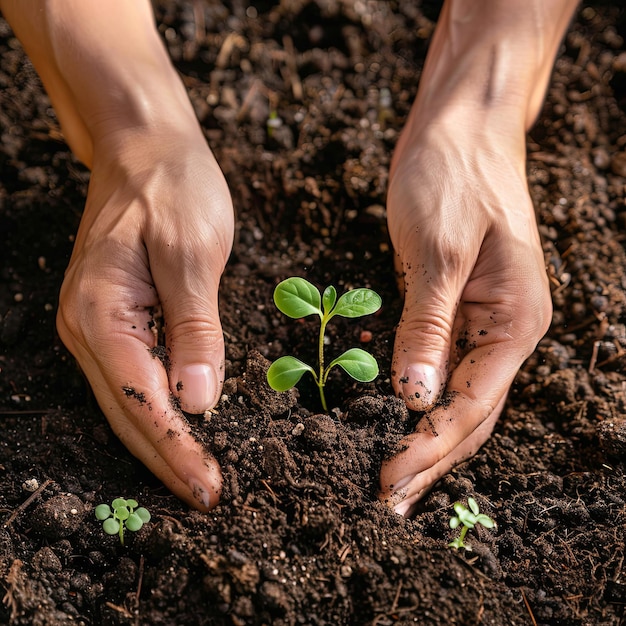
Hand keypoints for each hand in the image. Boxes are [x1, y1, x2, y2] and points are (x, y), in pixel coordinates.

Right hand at [57, 130, 233, 510]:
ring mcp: (97, 326)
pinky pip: (134, 377)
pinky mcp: (115, 319)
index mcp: (102, 315)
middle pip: (128, 413)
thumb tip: (197, 400)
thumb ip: (195, 328)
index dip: (177, 450)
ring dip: (162, 441)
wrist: (147, 150)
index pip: (142, 402)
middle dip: (168, 459)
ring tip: (196, 476)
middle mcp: (89, 329)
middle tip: (207, 497)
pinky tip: (181, 427)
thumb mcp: (192, 255)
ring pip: (128, 402)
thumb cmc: (173, 191)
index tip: (207, 488)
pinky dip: (158, 409)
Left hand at [379, 114, 551, 515]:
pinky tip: (387, 421)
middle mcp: (504, 331)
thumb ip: (429, 326)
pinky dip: (411, 398)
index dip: (427, 447)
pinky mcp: (451, 308)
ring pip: (451, 396)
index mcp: (515, 321)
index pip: (471, 404)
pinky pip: (434, 365)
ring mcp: (479, 321)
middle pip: (466, 413)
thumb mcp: (439, 250)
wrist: (460, 127)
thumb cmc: (454, 175)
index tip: (387, 481)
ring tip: (387, 479)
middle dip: (426, 459)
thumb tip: (416, 398)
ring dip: (419, 438)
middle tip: (385, 502)